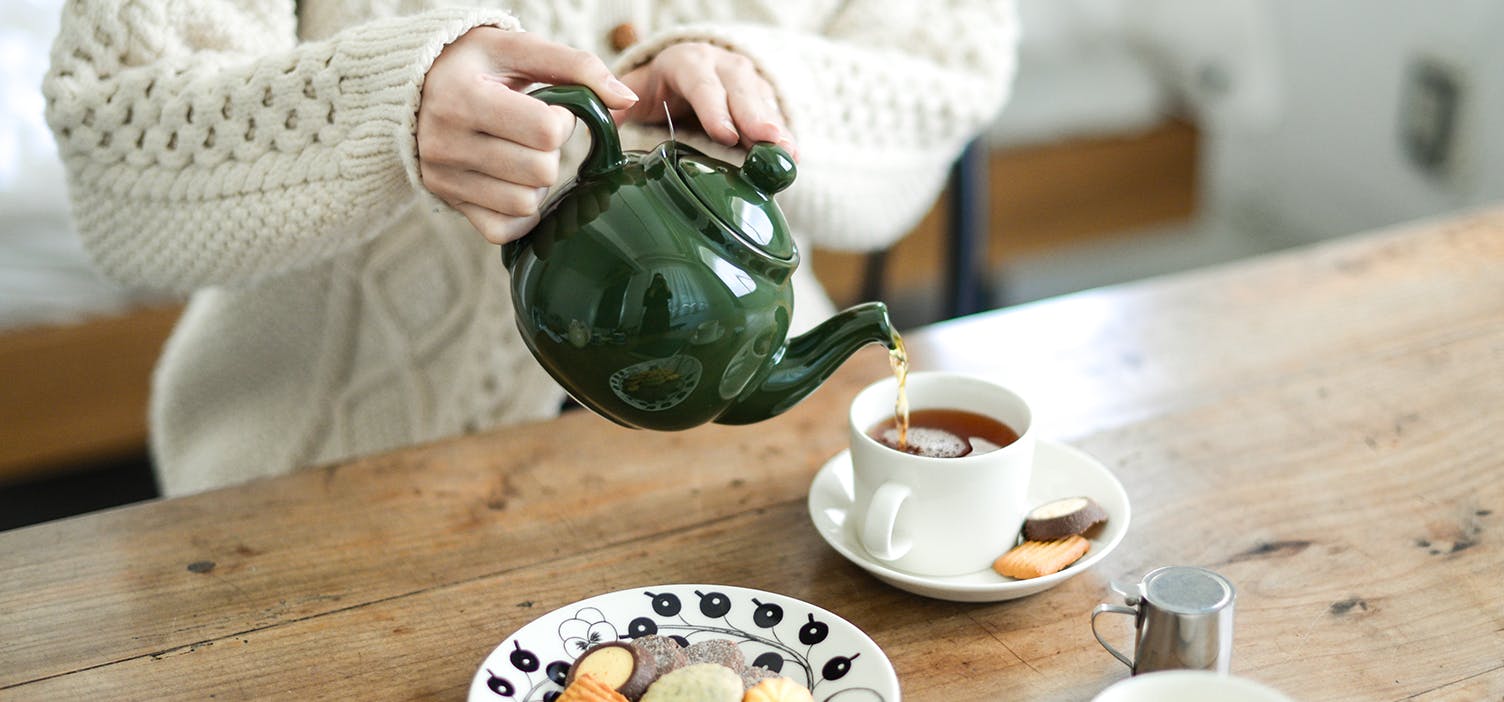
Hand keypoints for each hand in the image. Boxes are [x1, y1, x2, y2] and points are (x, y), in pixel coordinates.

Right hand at [417, 28, 638, 243]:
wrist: (415, 83)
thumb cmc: (475, 62)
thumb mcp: (518, 47)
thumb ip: (577, 65)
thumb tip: (627, 99)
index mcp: (462, 96)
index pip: (544, 131)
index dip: (561, 120)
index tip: (547, 107)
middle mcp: (445, 141)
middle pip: (540, 171)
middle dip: (550, 152)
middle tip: (532, 132)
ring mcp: (443, 177)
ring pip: (525, 204)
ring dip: (537, 182)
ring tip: (520, 154)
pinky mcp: (447, 201)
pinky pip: (502, 230)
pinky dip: (521, 213)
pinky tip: (515, 183)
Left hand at [614, 42, 797, 159]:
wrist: (691, 73)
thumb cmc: (662, 86)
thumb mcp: (637, 89)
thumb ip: (617, 104)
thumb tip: (597, 124)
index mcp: (686, 62)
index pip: (700, 81)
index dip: (713, 106)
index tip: (724, 134)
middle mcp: (721, 66)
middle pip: (739, 88)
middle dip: (754, 115)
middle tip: (767, 141)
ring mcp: (746, 81)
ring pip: (762, 101)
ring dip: (776, 128)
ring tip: (787, 154)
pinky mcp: (762, 100)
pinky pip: (776, 117)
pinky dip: (785, 138)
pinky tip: (793, 160)